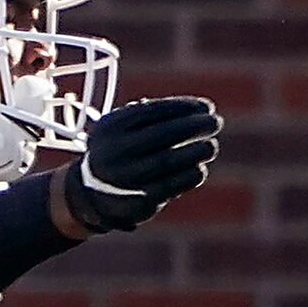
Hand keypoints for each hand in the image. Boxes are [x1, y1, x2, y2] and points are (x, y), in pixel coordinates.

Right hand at [61, 96, 221, 233]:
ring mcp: (125, 176)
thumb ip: (151, 117)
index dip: (183, 107)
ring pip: (167, 161)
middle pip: (163, 134)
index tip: (207, 106)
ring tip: (211, 146)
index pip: (152, 111)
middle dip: (193, 126)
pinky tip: (200, 169)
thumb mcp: (121, 130)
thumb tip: (196, 110)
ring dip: (195, 152)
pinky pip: (170, 185)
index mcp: (110, 127)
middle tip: (215, 122)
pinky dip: (188, 176)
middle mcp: (115, 150)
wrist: (92, 194)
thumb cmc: (119, 153)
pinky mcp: (137, 199)